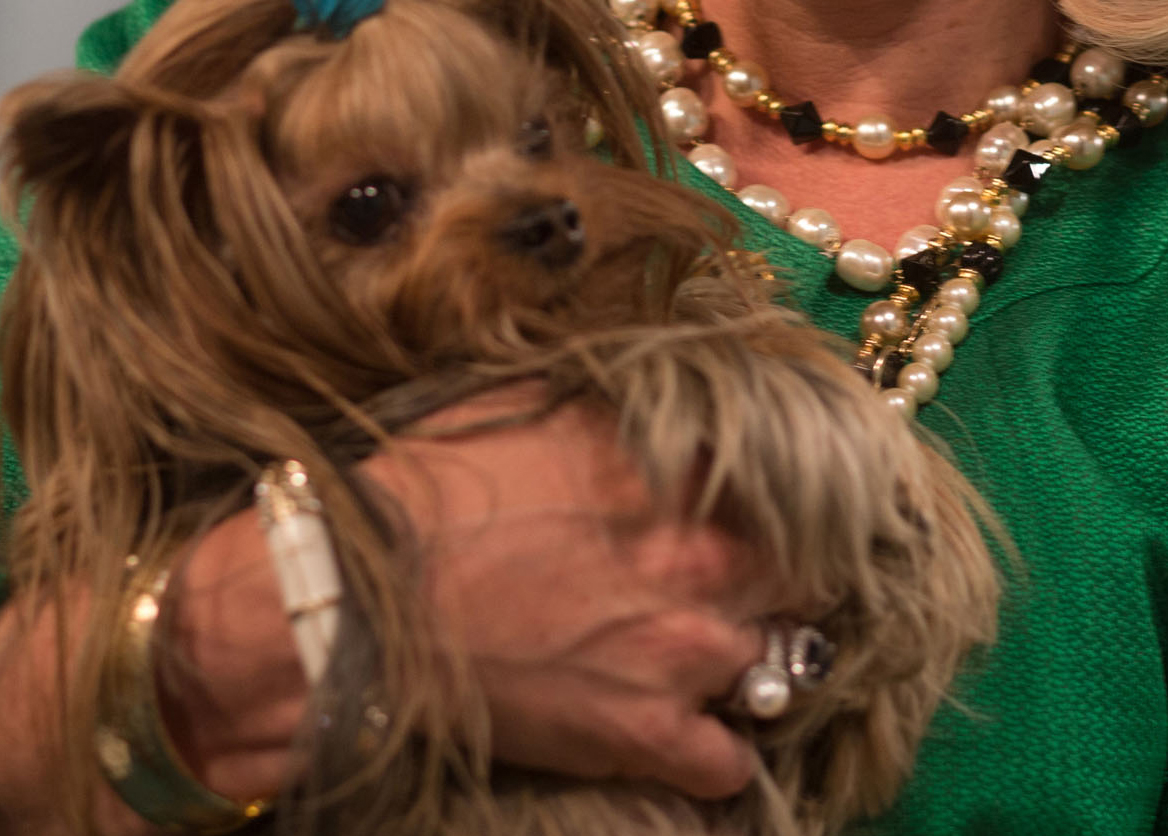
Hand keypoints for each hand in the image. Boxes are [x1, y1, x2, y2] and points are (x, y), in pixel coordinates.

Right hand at [368, 389, 773, 797]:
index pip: (794, 489)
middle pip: (805, 579)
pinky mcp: (644, 735)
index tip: (757, 517)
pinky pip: (729, 763)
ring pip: (777, 667)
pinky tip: (687, 735)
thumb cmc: (438, 486)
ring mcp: (680, 654)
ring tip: (703, 662)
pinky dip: (716, 755)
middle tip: (737, 590)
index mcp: (681, 471)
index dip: (778, 507)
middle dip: (778, 586)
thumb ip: (625, 411)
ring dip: (748, 666)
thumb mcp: (540, 406)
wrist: (363, 590)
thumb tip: (664, 404)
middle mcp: (702, 561)